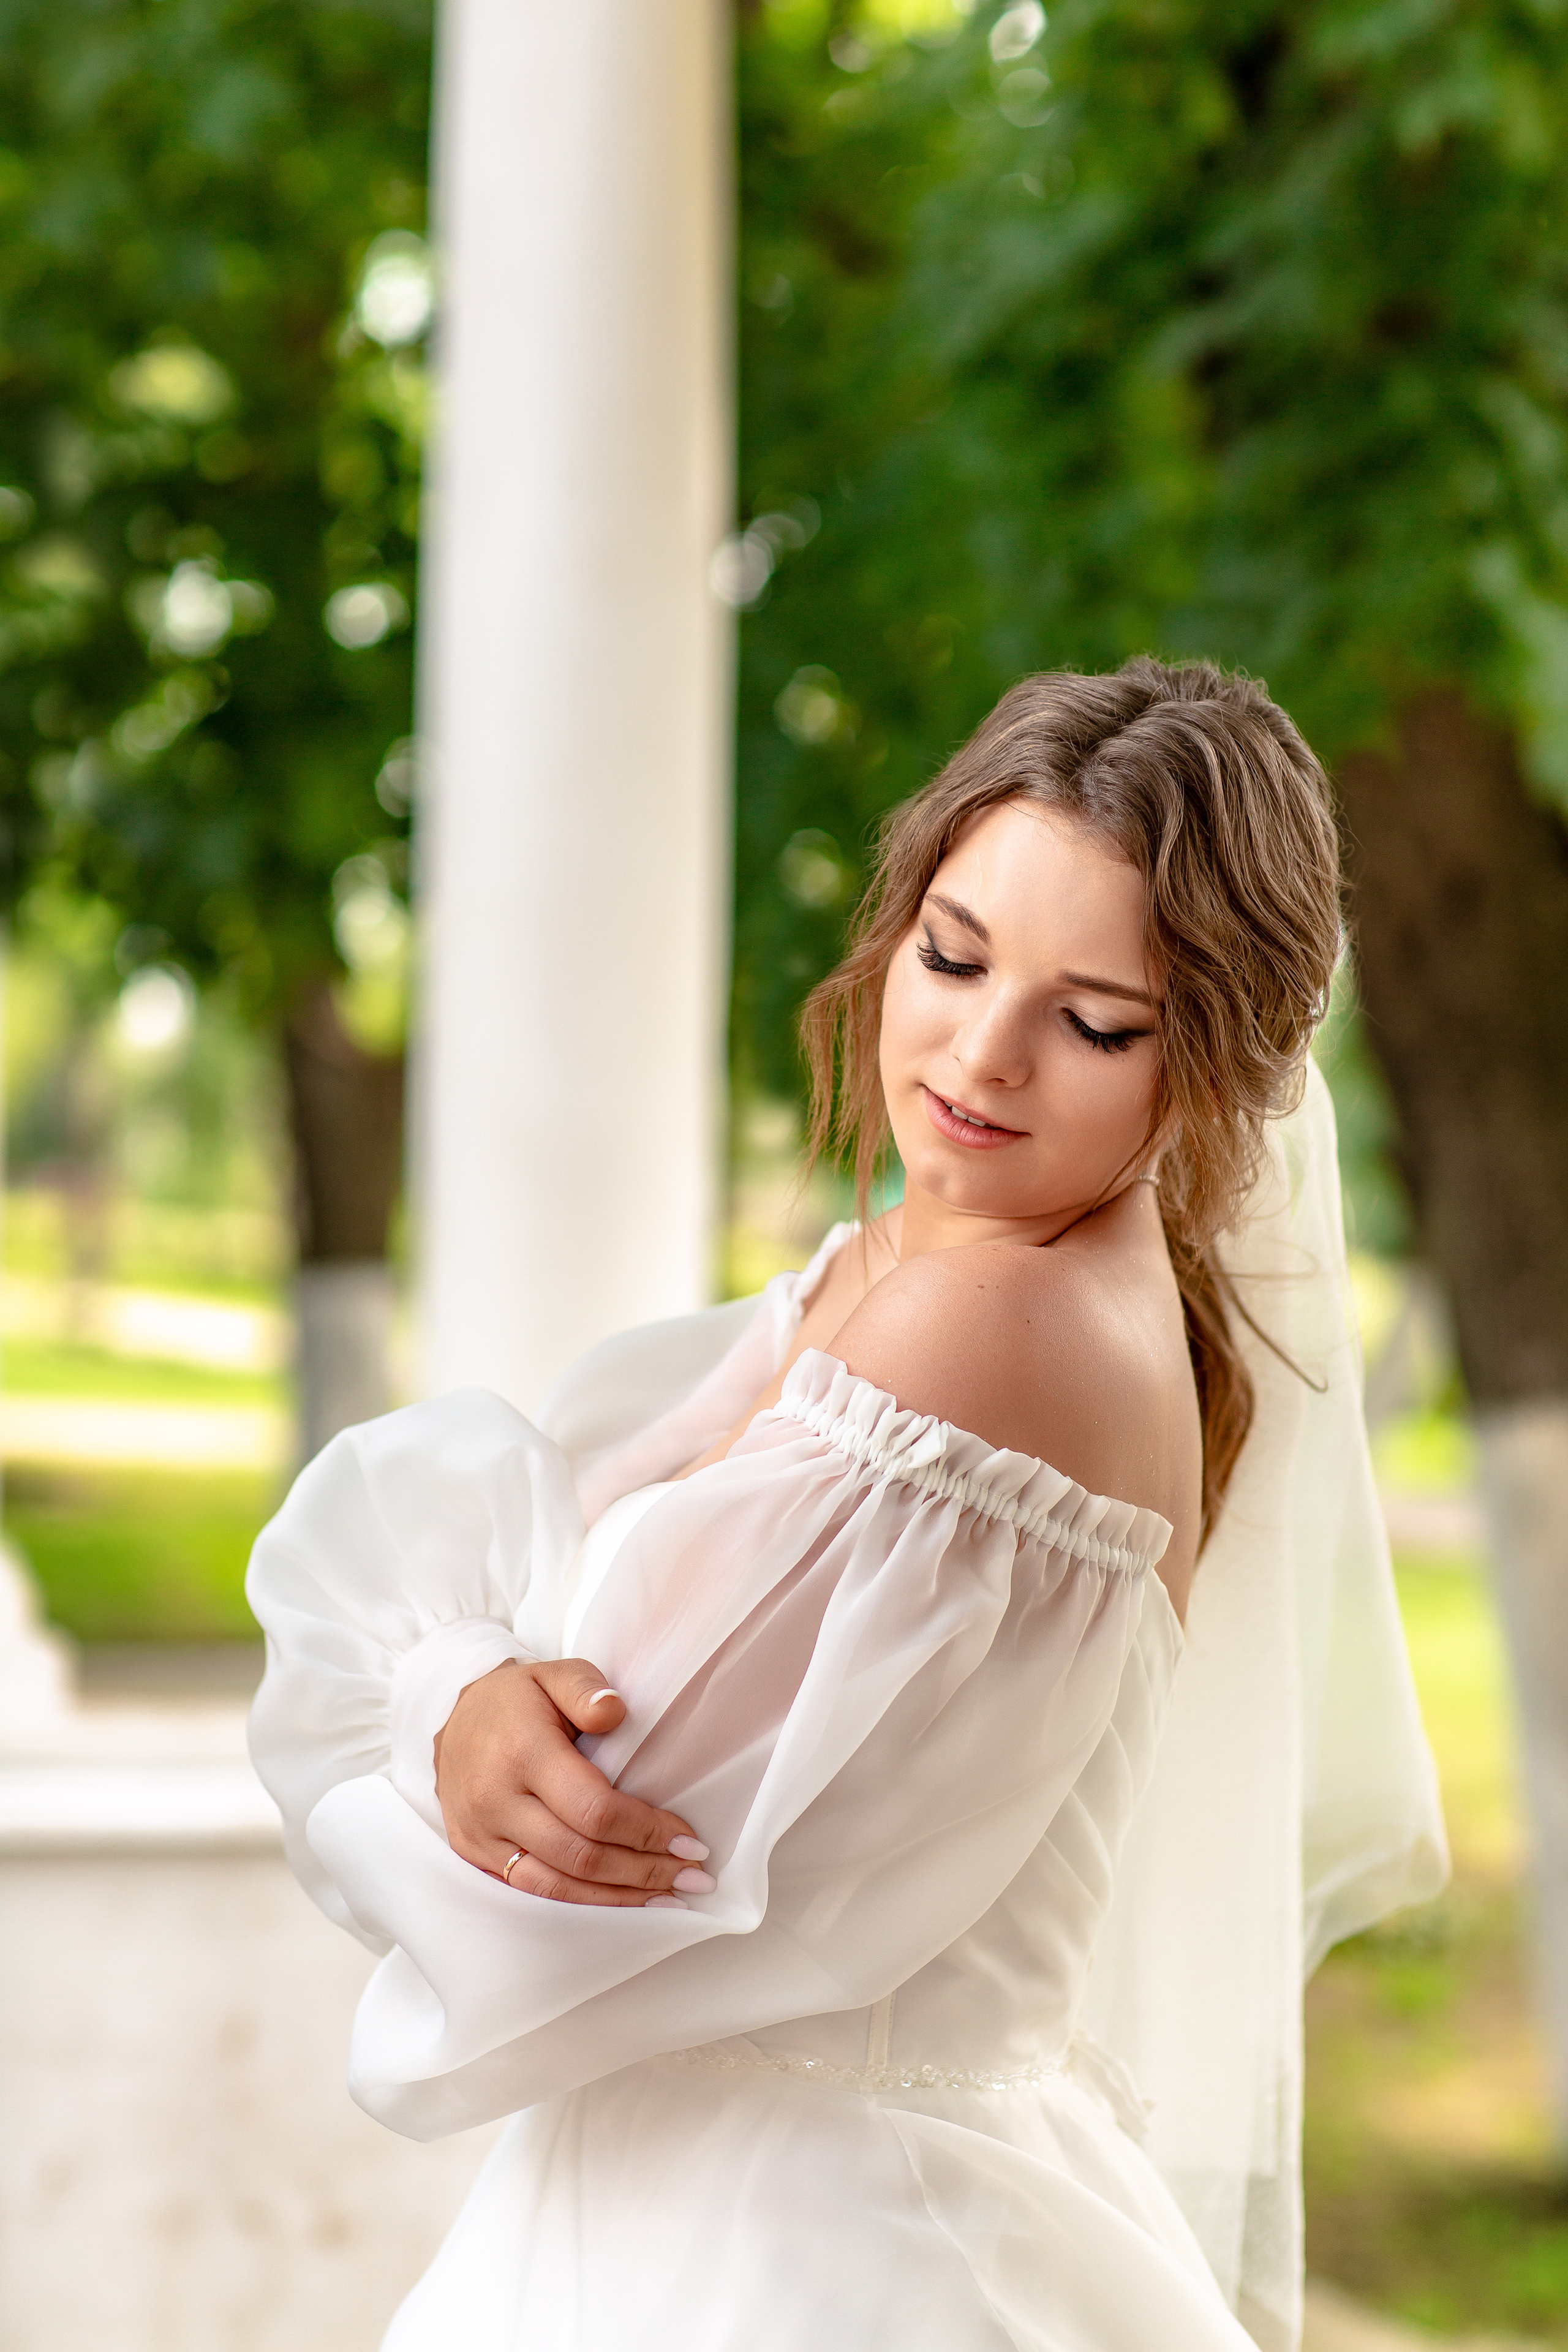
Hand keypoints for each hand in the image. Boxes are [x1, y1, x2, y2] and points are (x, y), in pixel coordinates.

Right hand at [432, 1657, 714, 1906]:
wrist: (451, 1719)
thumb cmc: (515, 1699)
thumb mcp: (552, 1674)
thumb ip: (587, 1688)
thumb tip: (615, 1711)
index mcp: (522, 1753)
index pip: (593, 1809)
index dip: (646, 1831)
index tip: (689, 1839)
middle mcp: (496, 1801)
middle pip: (580, 1856)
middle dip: (644, 1871)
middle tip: (694, 1875)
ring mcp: (481, 1835)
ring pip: (557, 1886)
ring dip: (620, 1898)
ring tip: (669, 1895)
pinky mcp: (475, 1856)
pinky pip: (532, 1892)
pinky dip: (582, 1903)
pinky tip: (622, 1901)